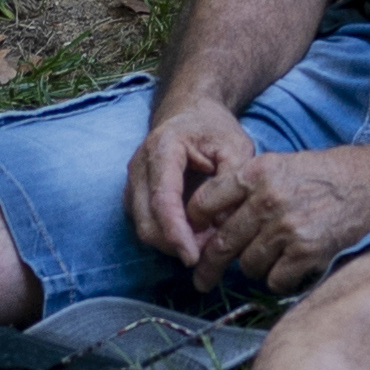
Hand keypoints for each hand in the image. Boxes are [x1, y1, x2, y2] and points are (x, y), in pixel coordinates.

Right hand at [123, 97, 261, 275]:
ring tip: (206, 242)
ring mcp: (133, 182)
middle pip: (147, 221)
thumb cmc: (215, 129)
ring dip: (172, 243)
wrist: (191, 113)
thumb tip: (225, 221)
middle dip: (176, 244)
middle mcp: (139, 166)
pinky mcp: (135, 195)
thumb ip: (232, 179)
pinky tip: (194, 236)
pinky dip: (167, 237)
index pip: (162, 199)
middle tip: (210, 251)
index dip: (176, 232)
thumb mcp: (236, 146)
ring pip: (144, 228)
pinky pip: (147, 224)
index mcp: (163, 148)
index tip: (194, 257)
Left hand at [190, 140, 369, 292]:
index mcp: (257, 172)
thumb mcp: (283, 165)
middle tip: (201, 279)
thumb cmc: (329, 174)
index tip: (192, 239)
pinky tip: (293, 266)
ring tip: (273, 257)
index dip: (194, 225)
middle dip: (209, 265)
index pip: (206, 202)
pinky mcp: (306, 252)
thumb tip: (217, 221)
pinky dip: (280, 279)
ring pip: (248, 265)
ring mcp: (286, 227)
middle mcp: (267, 200)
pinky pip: (275, 279)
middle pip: (222, 242)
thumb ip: (250, 188)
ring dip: (255, 267)